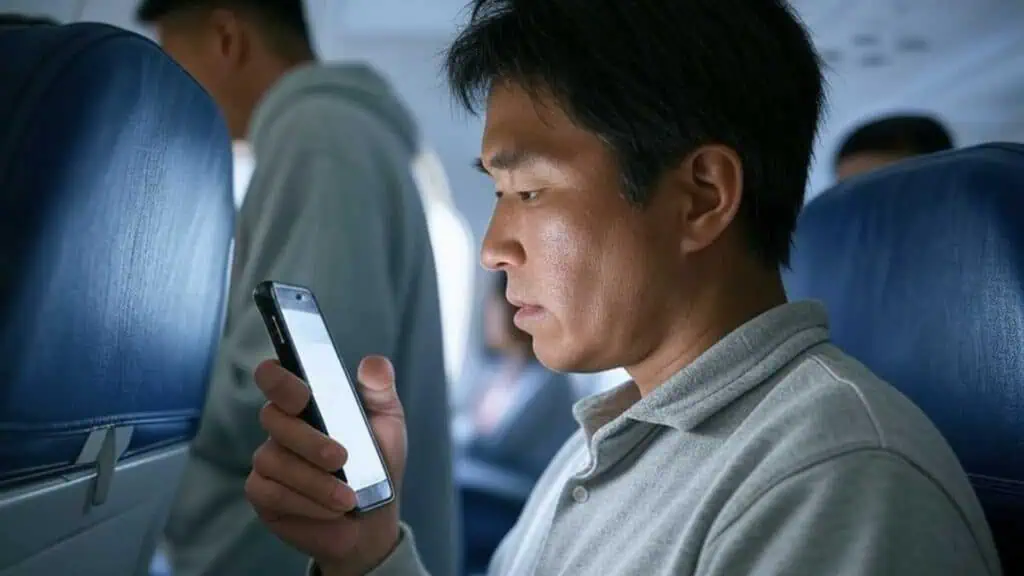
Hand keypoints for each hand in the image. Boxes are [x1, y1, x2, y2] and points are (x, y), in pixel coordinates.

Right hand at [245, 356, 405, 575]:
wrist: (372, 520)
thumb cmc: (376, 466)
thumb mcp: (387, 424)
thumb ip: (380, 390)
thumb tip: (375, 363)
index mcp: (307, 402)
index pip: (276, 377)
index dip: (278, 379)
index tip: (301, 395)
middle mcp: (281, 426)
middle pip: (273, 418)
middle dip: (308, 441)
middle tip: (341, 459)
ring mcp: (268, 460)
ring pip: (273, 459)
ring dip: (314, 481)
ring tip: (347, 498)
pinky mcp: (262, 493)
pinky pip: (272, 492)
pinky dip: (306, 502)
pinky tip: (330, 509)